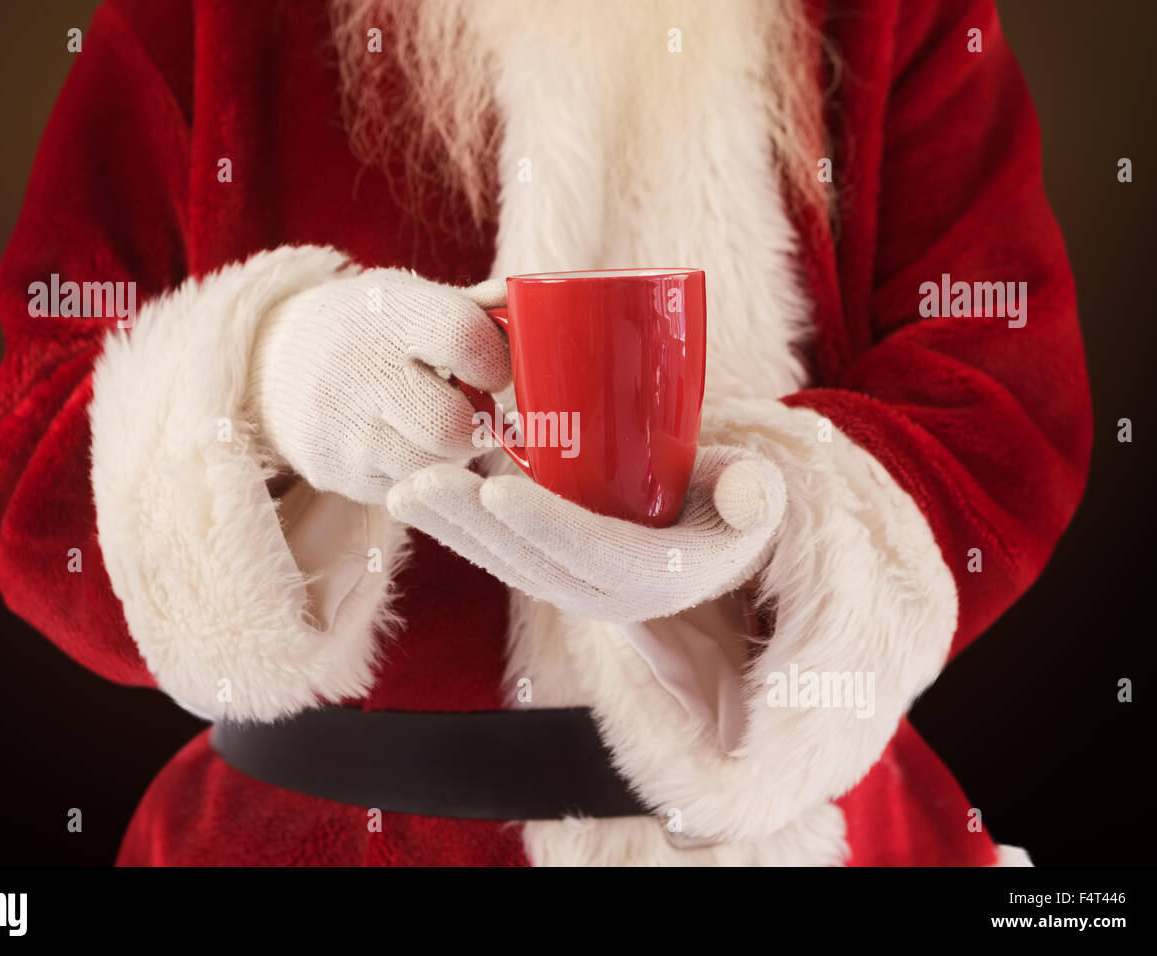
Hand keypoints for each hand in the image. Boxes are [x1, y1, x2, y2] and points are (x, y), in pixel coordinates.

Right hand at [249, 270, 508, 504]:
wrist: (274, 364)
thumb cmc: (368, 328)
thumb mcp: (410, 300)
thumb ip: (476, 308)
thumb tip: (540, 307)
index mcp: (390, 315)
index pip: (464, 338)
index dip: (495, 360)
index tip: (494, 369)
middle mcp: (361, 373)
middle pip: (453, 425)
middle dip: (479, 424)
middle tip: (475, 411)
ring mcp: (346, 432)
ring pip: (435, 466)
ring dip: (453, 454)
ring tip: (438, 427)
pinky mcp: (339, 475)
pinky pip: (409, 489)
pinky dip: (422, 474)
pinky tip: (406, 444)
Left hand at [385, 445, 786, 621]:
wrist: (714, 540)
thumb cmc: (730, 507)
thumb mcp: (755, 499)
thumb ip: (754, 494)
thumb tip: (749, 494)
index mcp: (654, 575)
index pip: (592, 551)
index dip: (544, 523)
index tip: (497, 486)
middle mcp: (606, 594)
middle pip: (529, 561)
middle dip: (470, 524)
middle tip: (419, 483)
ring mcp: (572, 587)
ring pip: (503, 563)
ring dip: (449, 529)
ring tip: (401, 492)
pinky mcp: (550, 573)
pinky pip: (497, 558)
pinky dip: (455, 530)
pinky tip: (415, 500)